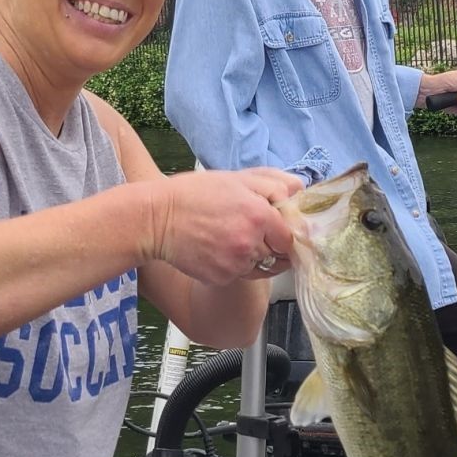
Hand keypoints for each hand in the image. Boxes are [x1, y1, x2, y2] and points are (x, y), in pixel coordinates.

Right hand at [148, 168, 303, 284]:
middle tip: (249, 231)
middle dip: (270, 245)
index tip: (275, 228)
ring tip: (229, 238)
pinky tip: (216, 249)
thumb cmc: (195, 194)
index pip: (290, 236)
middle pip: (279, 255)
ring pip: (260, 267)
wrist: (157, 219)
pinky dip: (233, 266)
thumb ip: (274, 184)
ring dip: (252, 256)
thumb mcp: (237, 178)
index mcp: (260, 215)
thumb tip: (300, 193)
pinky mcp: (222, 278)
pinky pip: (239, 276)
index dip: (284, 232)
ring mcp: (236, 265)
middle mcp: (251, 244)